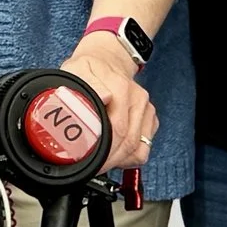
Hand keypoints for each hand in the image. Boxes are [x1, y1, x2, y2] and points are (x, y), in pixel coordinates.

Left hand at [60, 33, 156, 173]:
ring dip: (119, 161)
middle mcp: (137, 98)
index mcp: (119, 88)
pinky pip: (144, 146)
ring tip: (102, 162)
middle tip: (92, 167)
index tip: (89, 162)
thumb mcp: (76, 71)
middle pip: (129, 143)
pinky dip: (130, 156)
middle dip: (109, 161)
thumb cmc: (88, 69)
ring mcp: (146, 108)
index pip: (117, 130)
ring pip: (139, 148)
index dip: (102, 153)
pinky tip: (115, 152)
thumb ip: (86, 85)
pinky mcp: (150, 117)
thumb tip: (103, 97)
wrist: (107, 59)